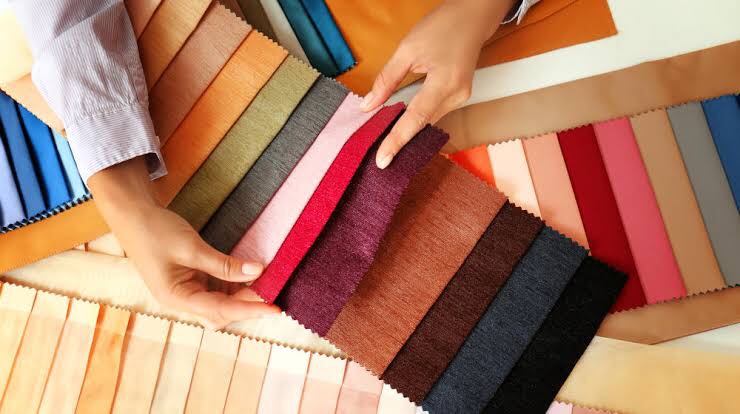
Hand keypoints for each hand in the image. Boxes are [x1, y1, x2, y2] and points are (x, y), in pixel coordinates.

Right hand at [89, 157, 278, 329]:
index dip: (250, 309)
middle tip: (274, 291)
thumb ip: (224, 264)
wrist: (131, 214)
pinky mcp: (190, 280)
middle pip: (222, 312)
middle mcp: (181, 300)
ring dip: (242, 294)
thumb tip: (258, 272)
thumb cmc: (154, 231)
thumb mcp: (192, 247)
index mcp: (176, 297)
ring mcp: (185, 290)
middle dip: (248, 304)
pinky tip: (249, 275)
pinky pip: (216, 289)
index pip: (221, 310)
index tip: (275, 309)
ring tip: (266, 283)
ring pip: (221, 302)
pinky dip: (234, 284)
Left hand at [360, 0, 515, 167]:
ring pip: (428, 120)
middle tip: (376, 153)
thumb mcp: (407, 49)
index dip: (397, 141)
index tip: (383, 160)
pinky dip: (417, 117)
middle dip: (399, 138)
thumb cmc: (443, 26)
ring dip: (408, 127)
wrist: (473, 16)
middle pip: (422, 124)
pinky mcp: (460, 96)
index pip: (415, 119)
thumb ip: (386, 80)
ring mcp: (461, 97)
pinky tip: (401, 121)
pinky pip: (434, 112)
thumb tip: (367, 106)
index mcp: (444, 82)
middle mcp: (456, 95)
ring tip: (385, 140)